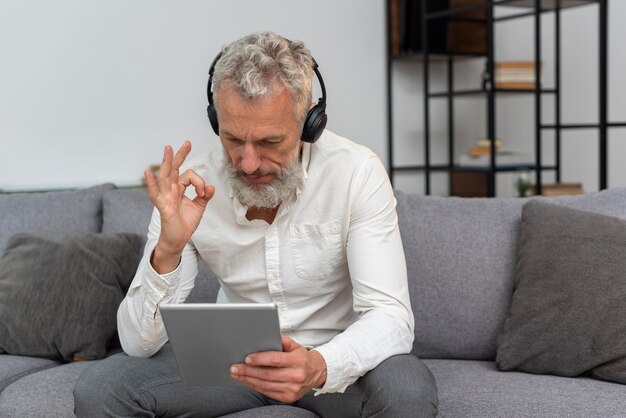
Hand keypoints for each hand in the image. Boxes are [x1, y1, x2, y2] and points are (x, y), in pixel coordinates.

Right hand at [145, 141, 214, 272]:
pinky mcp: (163, 207)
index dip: (199, 181)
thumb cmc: (185, 223)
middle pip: (174, 169)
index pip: (188, 176)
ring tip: (168, 149)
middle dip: (180, 155)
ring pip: (165, 177)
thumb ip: (205, 196)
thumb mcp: (199, 207)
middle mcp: (171, 190)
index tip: (204, 191)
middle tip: (187, 142)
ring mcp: (165, 197)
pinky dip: (151, 184)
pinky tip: (148, 174)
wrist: (178, 240)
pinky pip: (155, 194)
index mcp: (179, 189)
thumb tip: (211, 186)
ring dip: (167, 162)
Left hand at [230, 336, 326, 402]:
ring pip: (265, 385)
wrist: (316, 373)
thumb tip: (270, 337)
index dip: (259, 359)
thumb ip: (284, 341)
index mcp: (298, 361)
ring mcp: (292, 389)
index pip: (275, 360)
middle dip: (248, 371)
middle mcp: (296, 376)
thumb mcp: (296, 346)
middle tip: (234, 367)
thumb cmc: (302, 358)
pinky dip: (255, 386)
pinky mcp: (288, 398)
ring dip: (248, 380)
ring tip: (237, 374)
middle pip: (267, 374)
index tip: (246, 358)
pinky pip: (267, 392)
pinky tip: (247, 381)